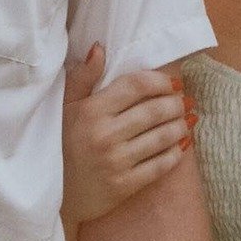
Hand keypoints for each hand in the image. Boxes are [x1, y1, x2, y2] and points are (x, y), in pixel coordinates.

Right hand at [62, 45, 194, 224]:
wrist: (52, 192)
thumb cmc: (60, 143)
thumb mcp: (64, 107)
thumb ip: (82, 77)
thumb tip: (100, 48)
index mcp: (91, 111)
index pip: (136, 86)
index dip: (161, 81)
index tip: (173, 83)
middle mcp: (105, 135)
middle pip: (155, 110)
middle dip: (176, 103)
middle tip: (185, 101)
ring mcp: (116, 162)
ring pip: (162, 137)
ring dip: (181, 126)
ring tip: (189, 119)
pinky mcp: (124, 186)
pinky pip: (160, 166)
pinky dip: (176, 153)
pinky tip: (183, 145)